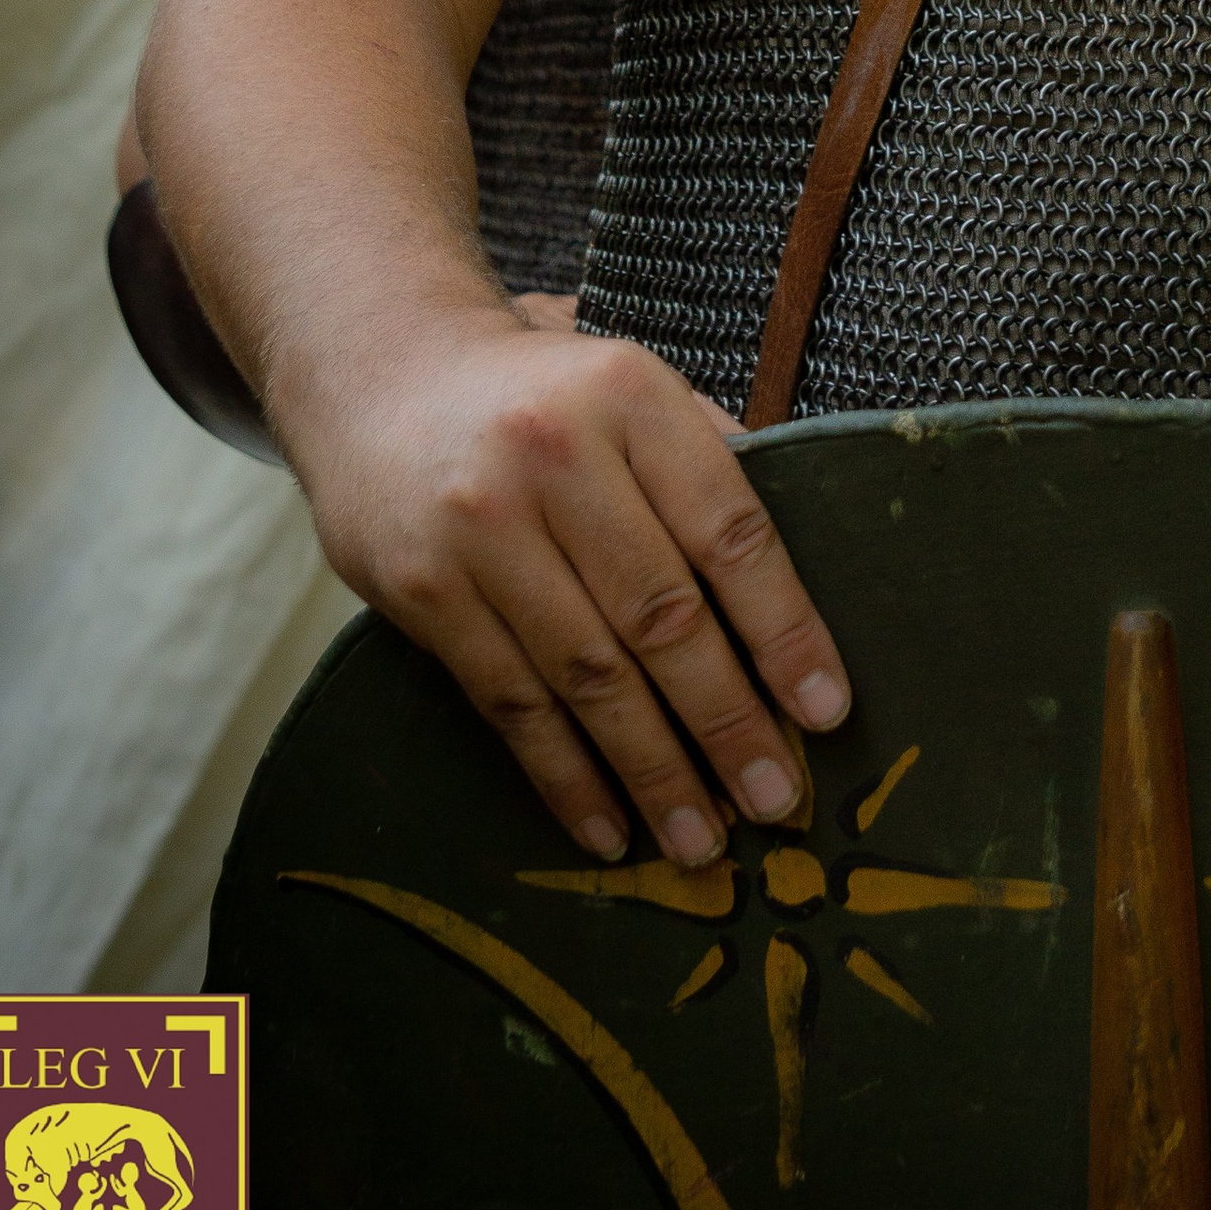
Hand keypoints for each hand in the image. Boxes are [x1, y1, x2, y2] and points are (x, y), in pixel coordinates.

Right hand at [283, 307, 849, 863]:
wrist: (384, 370)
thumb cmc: (544, 395)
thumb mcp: (634, 387)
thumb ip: (709, 465)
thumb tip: (796, 589)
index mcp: (631, 396)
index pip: (729, 531)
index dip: (784, 630)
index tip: (826, 711)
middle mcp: (554, 455)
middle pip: (661, 615)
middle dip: (727, 723)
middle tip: (778, 801)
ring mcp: (479, 525)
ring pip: (586, 673)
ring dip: (652, 770)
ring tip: (703, 839)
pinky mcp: (422, 588)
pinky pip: (509, 702)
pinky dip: (564, 775)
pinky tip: (607, 827)